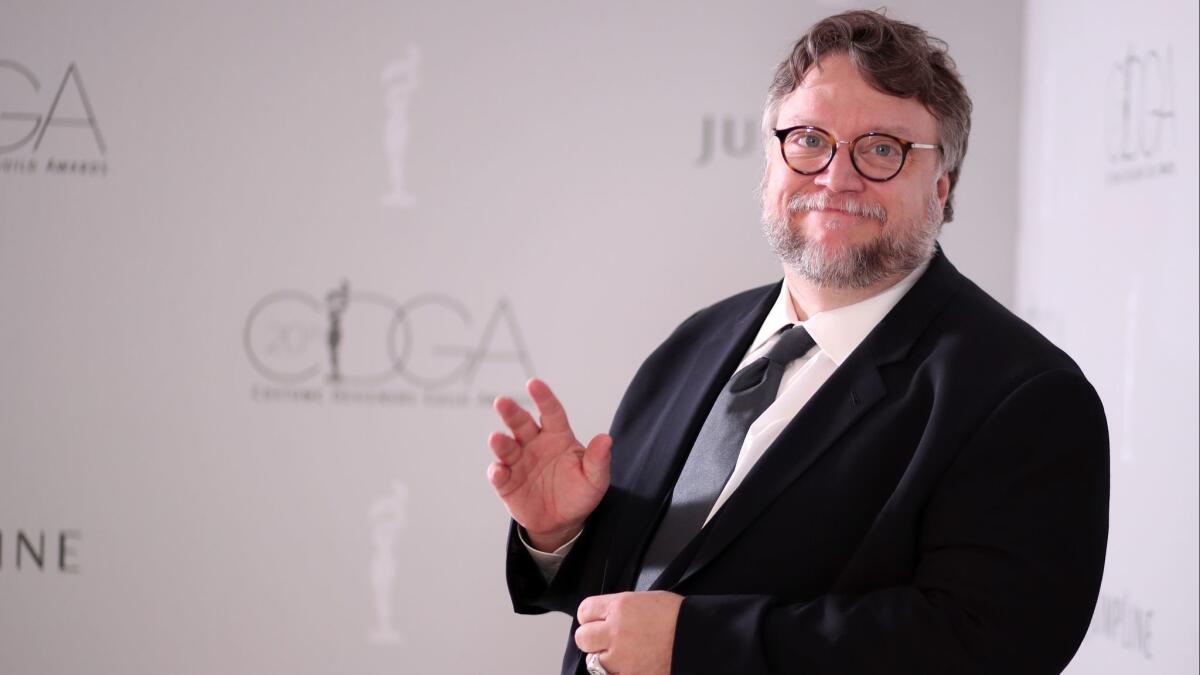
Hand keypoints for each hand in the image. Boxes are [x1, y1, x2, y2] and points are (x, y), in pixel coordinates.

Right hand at [488, 379, 611, 550]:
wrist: (562, 523)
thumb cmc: (580, 493)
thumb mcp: (595, 479)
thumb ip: (598, 459)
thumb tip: (606, 439)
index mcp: (557, 436)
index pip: (551, 412)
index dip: (543, 398)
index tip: (534, 384)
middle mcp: (534, 444)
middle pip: (521, 423)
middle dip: (511, 412)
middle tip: (502, 401)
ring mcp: (519, 462)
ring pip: (507, 447)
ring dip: (501, 442)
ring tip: (497, 439)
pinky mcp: (507, 483)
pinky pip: (499, 475)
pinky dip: (497, 472)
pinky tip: (499, 471)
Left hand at [575, 591, 683, 674]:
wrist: (698, 638)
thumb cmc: (679, 617)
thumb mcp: (646, 600)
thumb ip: (621, 609)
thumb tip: (608, 617)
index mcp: (620, 606)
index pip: (584, 610)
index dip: (590, 617)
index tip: (595, 621)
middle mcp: (615, 631)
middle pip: (583, 638)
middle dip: (592, 639)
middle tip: (604, 641)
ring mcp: (621, 657)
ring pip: (594, 661)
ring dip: (604, 659)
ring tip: (622, 655)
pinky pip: (612, 674)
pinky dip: (619, 671)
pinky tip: (633, 665)